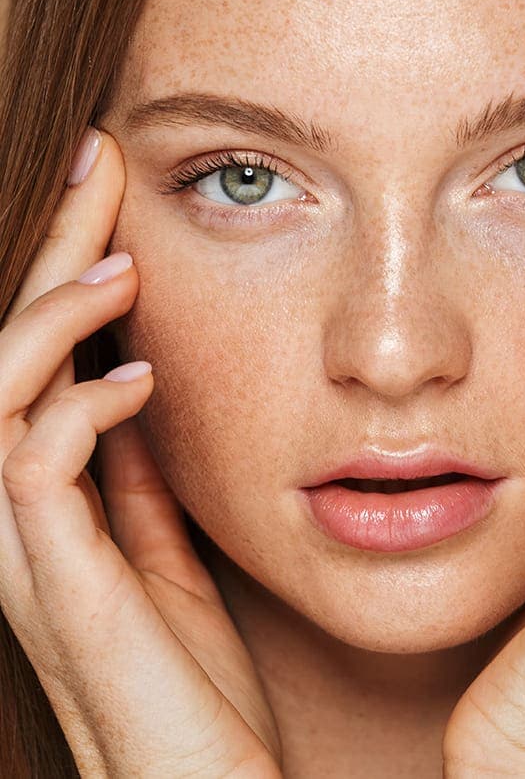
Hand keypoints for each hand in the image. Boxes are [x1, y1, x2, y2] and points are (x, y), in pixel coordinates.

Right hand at [0, 130, 281, 777]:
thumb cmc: (188, 680)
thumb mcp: (164, 554)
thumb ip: (137, 482)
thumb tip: (137, 397)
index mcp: (52, 500)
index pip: (45, 354)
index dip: (67, 267)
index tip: (110, 194)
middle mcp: (18, 514)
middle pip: (8, 349)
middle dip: (48, 250)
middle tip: (96, 163)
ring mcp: (27, 551)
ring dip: (49, 318)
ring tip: (118, 265)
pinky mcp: (58, 589)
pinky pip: (34, 473)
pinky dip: (79, 410)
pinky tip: (138, 382)